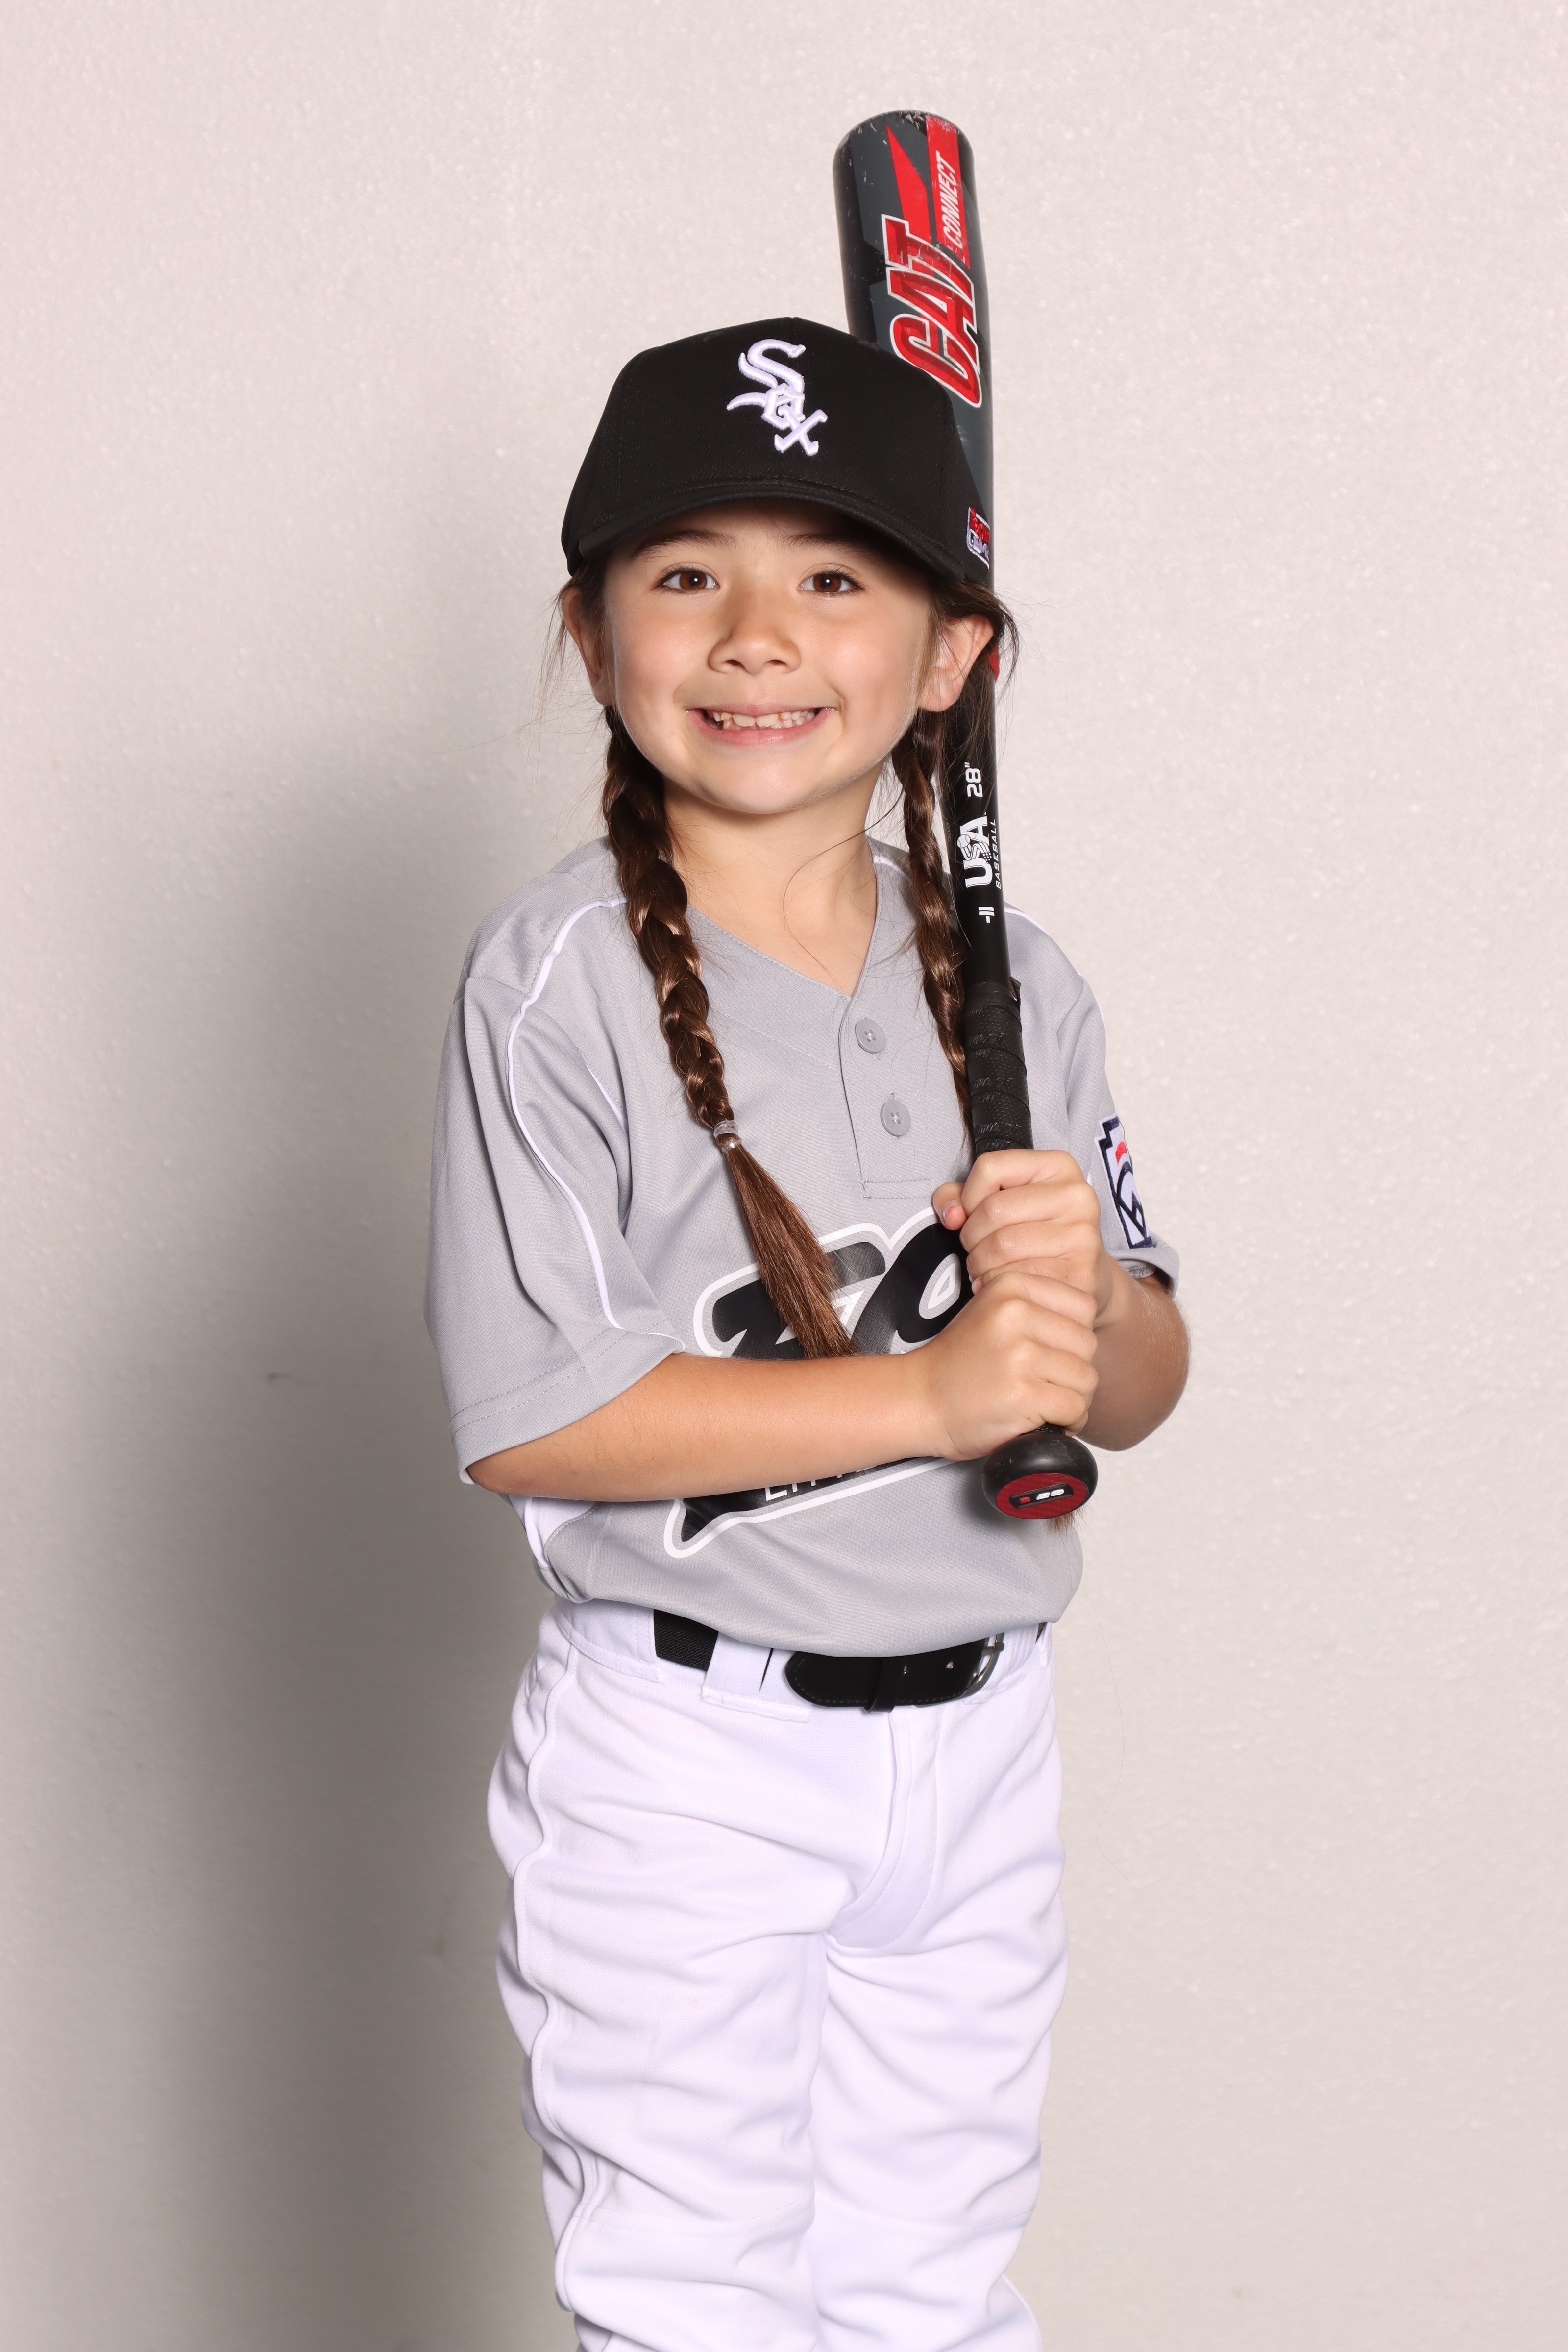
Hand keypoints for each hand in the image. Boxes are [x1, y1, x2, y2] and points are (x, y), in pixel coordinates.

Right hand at [909, 1265, 1098, 1458]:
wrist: (918, 1400)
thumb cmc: (958, 1363)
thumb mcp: (992, 1313)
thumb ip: (1036, 1308)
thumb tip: (1085, 1328)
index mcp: (1011, 1287)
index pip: (1083, 1305)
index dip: (1075, 1335)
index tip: (1053, 1352)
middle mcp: (1016, 1314)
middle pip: (1088, 1343)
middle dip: (1076, 1370)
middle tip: (1049, 1384)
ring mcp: (1019, 1355)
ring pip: (1086, 1378)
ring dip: (1075, 1399)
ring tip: (1047, 1403)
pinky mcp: (1022, 1395)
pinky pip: (1075, 1408)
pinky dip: (1069, 1422)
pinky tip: (1047, 1420)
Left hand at [933, 1150, 1112, 1322]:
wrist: (1085, 1275)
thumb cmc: (1038, 1233)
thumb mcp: (1006, 1199)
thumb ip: (964, 1196)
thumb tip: (951, 1214)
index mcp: (1057, 1165)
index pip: (989, 1167)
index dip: (967, 1196)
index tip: (971, 1215)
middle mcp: (1076, 1194)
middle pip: (994, 1209)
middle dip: (971, 1236)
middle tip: (975, 1250)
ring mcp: (1082, 1233)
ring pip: (1002, 1246)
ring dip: (980, 1264)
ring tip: (984, 1268)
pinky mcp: (1080, 1271)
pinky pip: (1018, 1277)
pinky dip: (996, 1284)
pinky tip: (997, 1284)